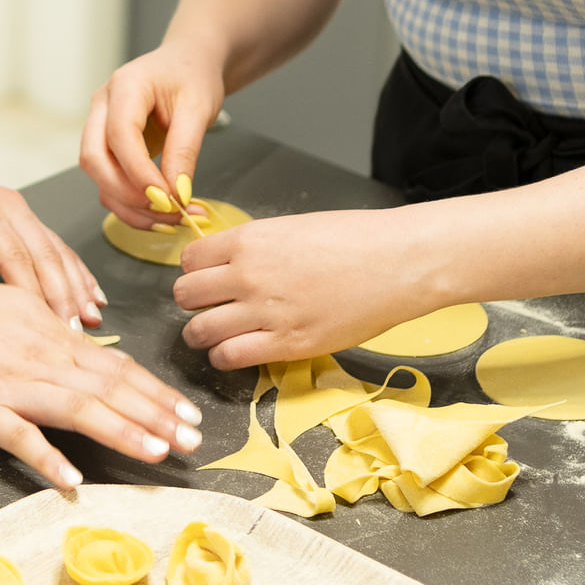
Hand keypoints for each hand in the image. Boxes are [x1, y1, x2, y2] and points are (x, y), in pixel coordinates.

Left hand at [0, 162, 103, 327]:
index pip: (11, 254)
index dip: (31, 292)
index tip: (43, 326)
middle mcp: (7, 204)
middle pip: (43, 253)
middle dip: (62, 295)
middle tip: (73, 334)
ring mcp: (21, 208)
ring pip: (57, 250)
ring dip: (76, 286)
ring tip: (91, 320)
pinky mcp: (28, 216)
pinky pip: (57, 245)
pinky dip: (77, 271)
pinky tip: (92, 295)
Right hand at [0, 260, 203, 491]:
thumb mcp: (16, 310)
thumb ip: (51, 335)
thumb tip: (82, 346)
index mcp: (52, 338)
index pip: (117, 367)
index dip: (156, 392)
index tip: (189, 413)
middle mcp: (41, 359)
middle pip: (110, 388)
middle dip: (157, 415)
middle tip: (194, 440)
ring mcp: (11, 384)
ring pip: (77, 408)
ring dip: (121, 430)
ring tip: (157, 452)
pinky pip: (17, 435)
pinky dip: (46, 455)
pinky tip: (71, 478)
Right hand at [80, 43, 226, 225]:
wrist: (188, 64)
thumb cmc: (192, 77)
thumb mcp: (198, 108)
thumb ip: (184, 150)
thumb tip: (176, 194)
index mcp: (124, 86)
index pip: (119, 135)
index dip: (139, 172)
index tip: (168, 198)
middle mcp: (102, 106)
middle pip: (94, 158)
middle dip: (126, 193)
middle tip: (167, 210)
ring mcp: (100, 127)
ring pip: (98, 176)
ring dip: (130, 206)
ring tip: (172, 218)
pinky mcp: (108, 147)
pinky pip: (109, 182)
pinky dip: (131, 204)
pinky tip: (161, 214)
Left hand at [171, 207, 427, 369]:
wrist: (397, 262)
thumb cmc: (355, 239)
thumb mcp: (293, 228)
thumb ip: (257, 247)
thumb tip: (232, 263)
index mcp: (249, 240)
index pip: (190, 259)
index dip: (195, 270)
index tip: (205, 278)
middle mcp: (248, 275)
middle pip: (186, 295)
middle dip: (192, 302)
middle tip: (207, 307)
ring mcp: (265, 312)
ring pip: (200, 331)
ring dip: (202, 334)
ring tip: (215, 335)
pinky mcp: (286, 345)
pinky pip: (230, 357)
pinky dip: (224, 357)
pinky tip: (235, 352)